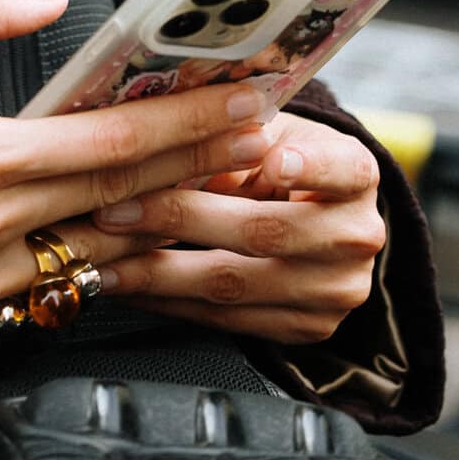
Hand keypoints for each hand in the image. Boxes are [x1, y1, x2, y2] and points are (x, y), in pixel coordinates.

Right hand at [0, 0, 279, 348]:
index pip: (109, 144)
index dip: (187, 125)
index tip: (245, 104)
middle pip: (121, 204)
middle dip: (198, 171)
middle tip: (261, 143)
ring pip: (85, 259)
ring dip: (146, 225)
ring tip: (202, 190)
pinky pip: (30, 295)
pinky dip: (63, 264)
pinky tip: (96, 239)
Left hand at [91, 108, 384, 343]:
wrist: (319, 215)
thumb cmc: (281, 156)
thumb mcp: (269, 131)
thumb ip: (231, 137)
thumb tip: (159, 145)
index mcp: (356, 174)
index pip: (341, 169)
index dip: (309, 166)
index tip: (276, 160)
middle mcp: (356, 236)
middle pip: (262, 231)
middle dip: (178, 219)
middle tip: (113, 210)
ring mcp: (336, 290)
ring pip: (235, 285)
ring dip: (158, 274)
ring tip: (102, 259)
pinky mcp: (307, 327)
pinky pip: (228, 320)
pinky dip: (171, 302)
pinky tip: (130, 286)